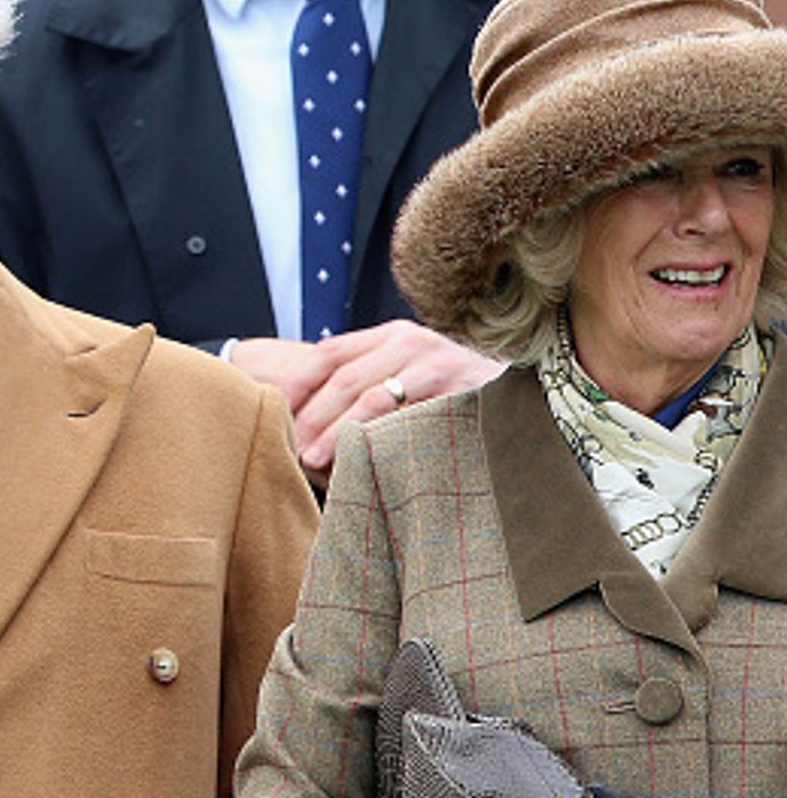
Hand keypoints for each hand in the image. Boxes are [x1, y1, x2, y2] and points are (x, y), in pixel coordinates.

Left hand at [231, 322, 502, 479]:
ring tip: (314, 461)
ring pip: (371, 397)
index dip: (295, 383)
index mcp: (391, 336)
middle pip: (343, 378)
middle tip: (292, 452)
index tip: (271, 412)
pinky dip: (379, 439)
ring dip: (337, 432)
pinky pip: (408, 416)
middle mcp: (410, 341)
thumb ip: (366, 387)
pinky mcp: (458, 390)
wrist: (527, 401)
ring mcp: (436, 363)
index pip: (328, 353)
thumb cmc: (452, 400)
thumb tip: (301, 419)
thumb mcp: (408, 380)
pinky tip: (361, 460)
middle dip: (311, 418)